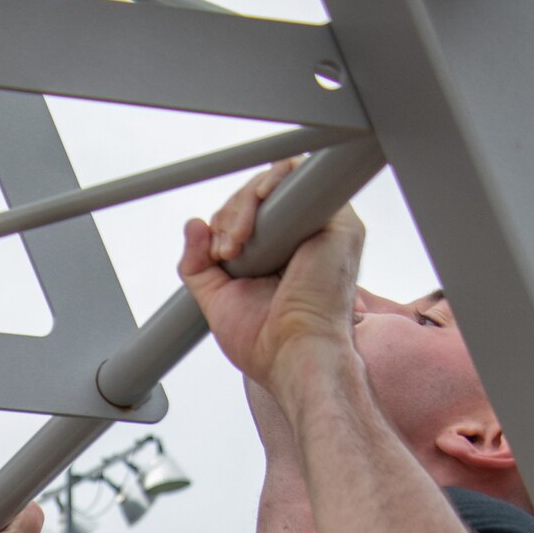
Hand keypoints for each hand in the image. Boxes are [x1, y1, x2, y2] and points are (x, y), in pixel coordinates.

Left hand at [178, 162, 364, 395]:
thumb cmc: (265, 342)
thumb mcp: (217, 298)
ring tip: (236, 245)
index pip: (251, 214)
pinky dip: (274, 180)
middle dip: (230, 215)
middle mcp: (305, 239)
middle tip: (226, 251)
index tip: (217, 255)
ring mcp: (324, 228)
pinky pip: (303, 176)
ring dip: (244, 204)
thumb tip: (193, 225)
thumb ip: (198, 264)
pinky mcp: (340, 222)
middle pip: (261, 195)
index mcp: (282, 255)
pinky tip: (259, 204)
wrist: (293, 356)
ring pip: (278, 182)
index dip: (227, 222)